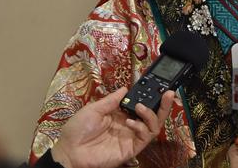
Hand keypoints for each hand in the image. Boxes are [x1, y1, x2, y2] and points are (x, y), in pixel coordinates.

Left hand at [51, 87, 174, 167]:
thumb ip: (112, 99)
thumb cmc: (77, 130)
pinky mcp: (131, 149)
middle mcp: (129, 124)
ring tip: (141, 107)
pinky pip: (145, 138)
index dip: (152, 96)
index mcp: (121, 114)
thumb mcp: (94, 108)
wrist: (69, 151)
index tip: (159, 85)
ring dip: (151, 114)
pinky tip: (131, 122)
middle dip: (163, 104)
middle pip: (153, 115)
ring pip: (154, 126)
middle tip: (168, 93)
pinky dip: (142, 127)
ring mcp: (131, 137)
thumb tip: (125, 88)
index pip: (142, 104)